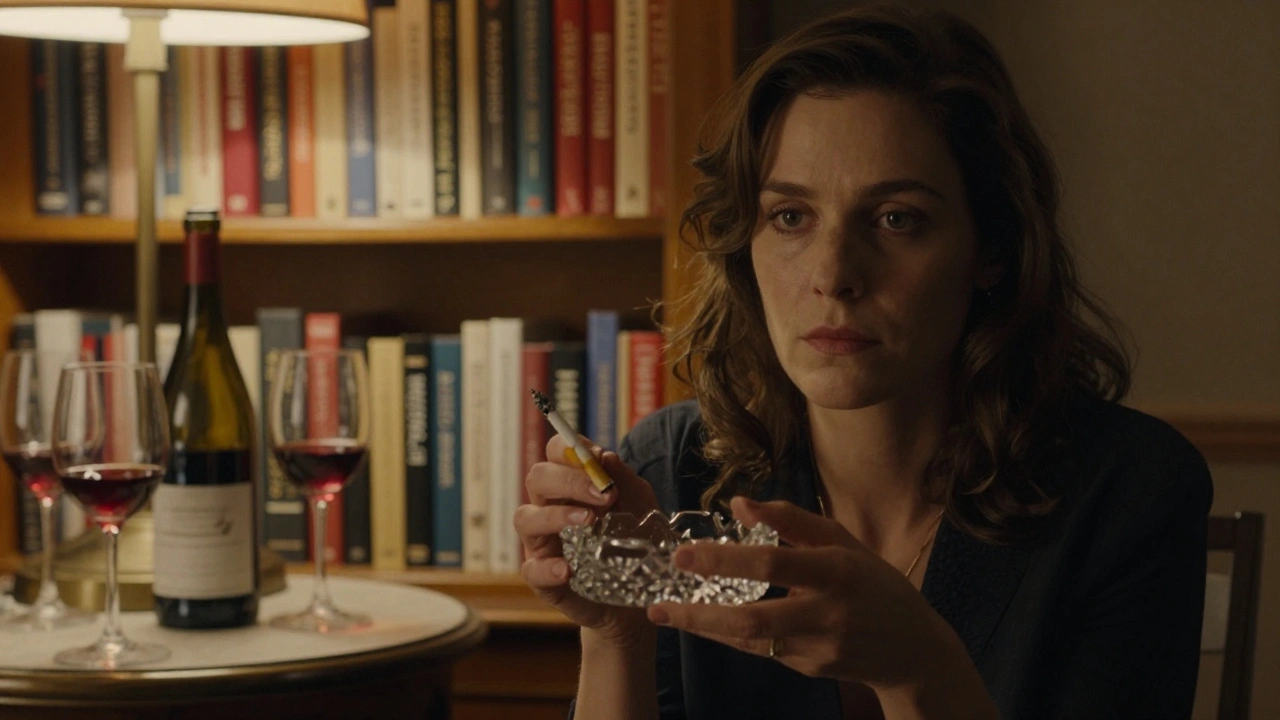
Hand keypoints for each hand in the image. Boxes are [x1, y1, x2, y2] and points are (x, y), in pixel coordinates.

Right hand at [514, 434, 659, 646]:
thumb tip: (605, 456)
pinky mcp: (543, 578)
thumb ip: (625, 481)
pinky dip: (547, 568)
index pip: (555, 453)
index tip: (597, 457)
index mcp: (570, 485)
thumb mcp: (641, 507)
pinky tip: (568, 569)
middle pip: (537, 478)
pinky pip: (531, 569)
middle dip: (567, 481)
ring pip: (524, 518)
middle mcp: (549, 508)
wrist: (638, 595)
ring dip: (554, 516)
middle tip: (603, 495)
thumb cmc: (635, 542)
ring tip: (587, 522)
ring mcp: (542, 543)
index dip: (570, 448)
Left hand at [645, 497, 956, 692]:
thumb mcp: (843, 541)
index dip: (726, 559)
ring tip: (665, 612)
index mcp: (838, 570)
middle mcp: (828, 613)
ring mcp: (819, 648)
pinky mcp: (810, 669)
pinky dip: (729, 636)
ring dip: (704, 627)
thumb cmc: (874, 583)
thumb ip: (792, 520)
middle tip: (660, 601)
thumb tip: (740, 505)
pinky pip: (762, 651)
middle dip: (701, 612)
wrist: (913, 651)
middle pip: (755, 618)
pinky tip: (702, 621)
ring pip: (751, 641)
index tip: (685, 554)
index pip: (774, 563)